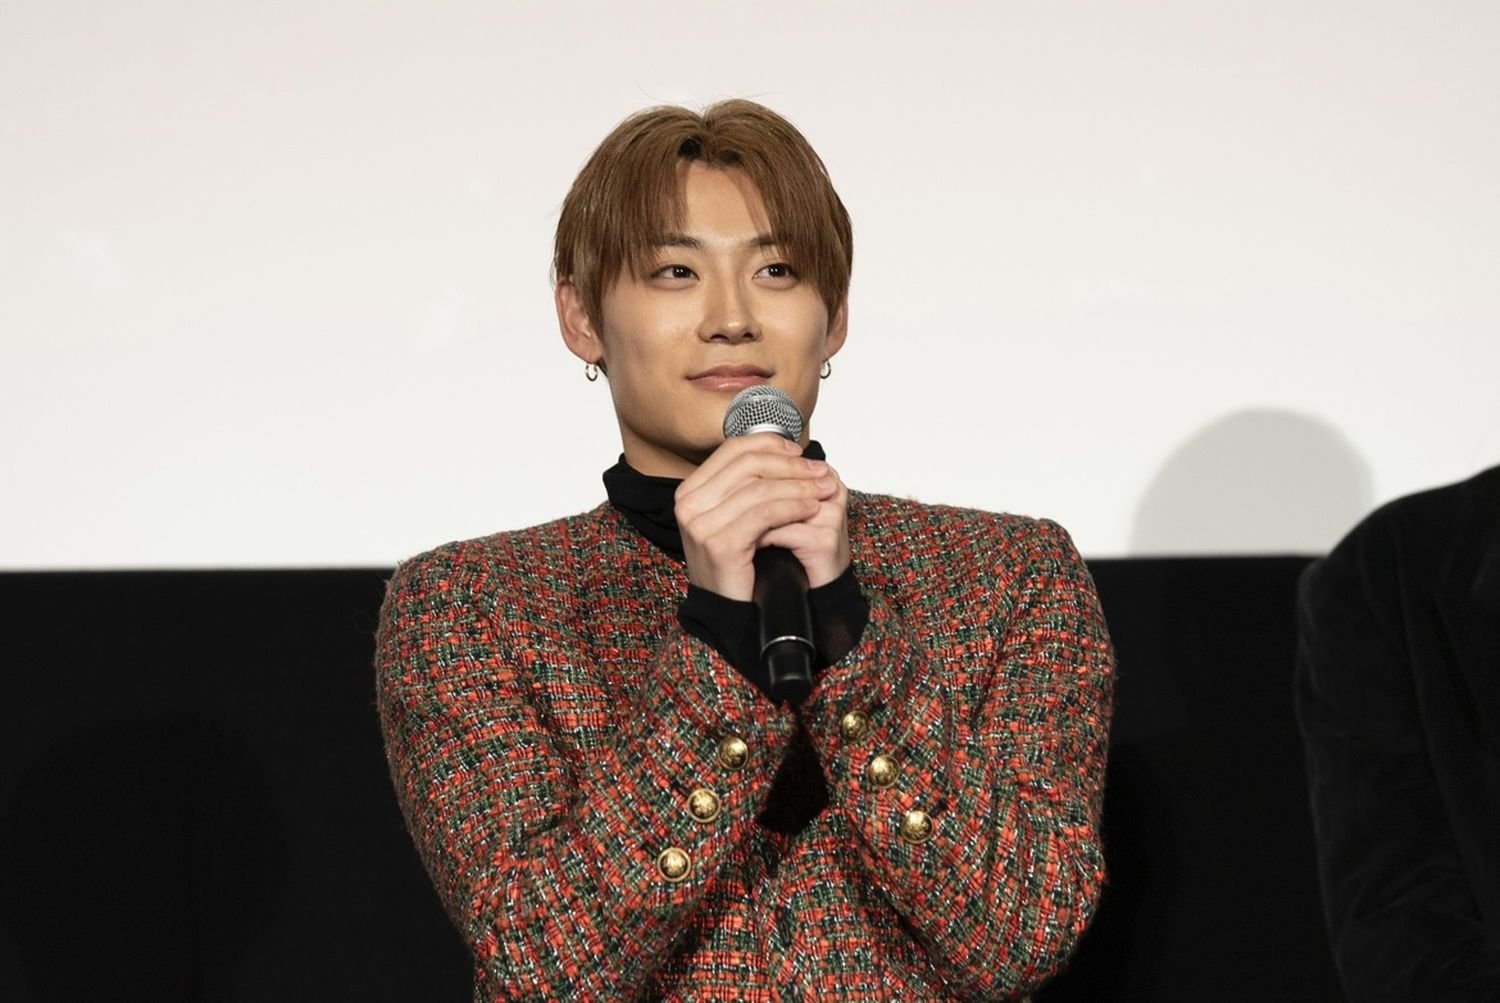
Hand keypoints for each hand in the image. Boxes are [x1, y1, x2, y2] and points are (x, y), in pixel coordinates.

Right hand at [675, 434, 850, 601]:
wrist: (728, 611)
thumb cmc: (737, 564)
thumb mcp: (737, 516)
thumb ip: (749, 484)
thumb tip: (789, 451)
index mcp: (690, 491)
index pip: (733, 450)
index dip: (770, 444)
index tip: (799, 452)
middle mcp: (688, 504)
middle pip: (748, 465)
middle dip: (790, 465)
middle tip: (819, 471)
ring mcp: (701, 524)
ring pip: (760, 488)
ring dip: (799, 486)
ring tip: (823, 490)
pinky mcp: (720, 544)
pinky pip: (765, 514)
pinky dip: (793, 507)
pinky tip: (811, 509)